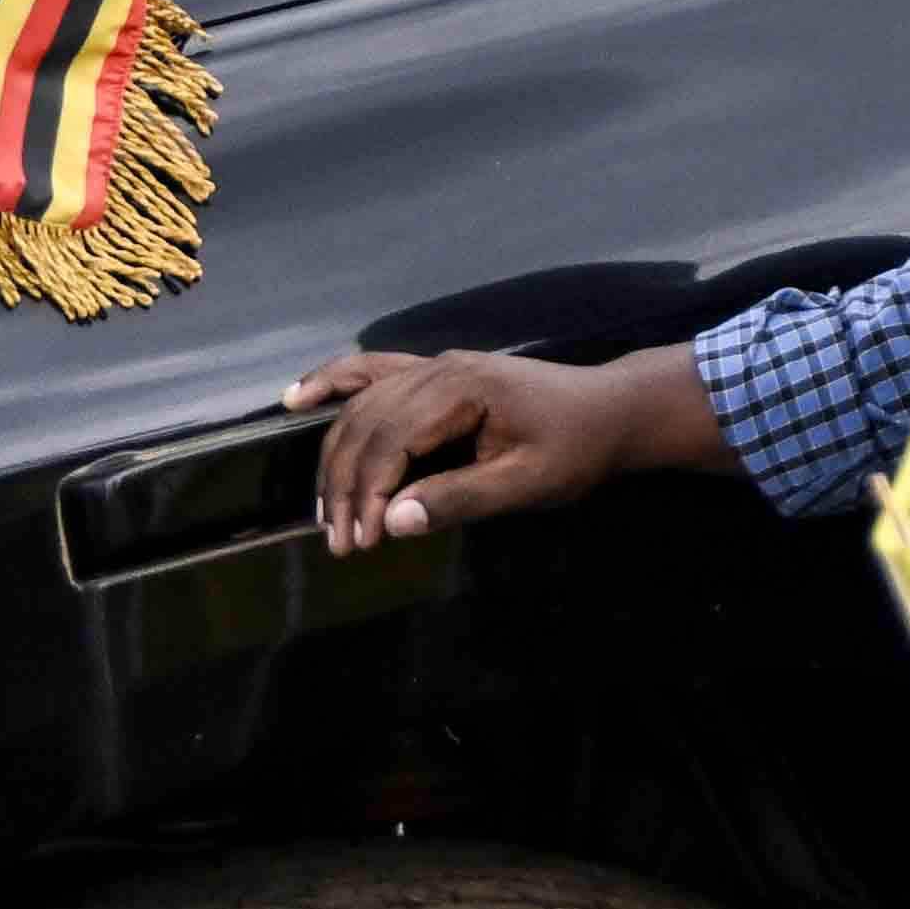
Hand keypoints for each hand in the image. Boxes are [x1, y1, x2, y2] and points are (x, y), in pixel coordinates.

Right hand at [284, 341, 672, 556]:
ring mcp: (436, 365)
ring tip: (327, 512)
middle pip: (367, 426)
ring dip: (337, 458)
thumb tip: (394, 522)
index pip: (391, 442)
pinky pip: (373, 372)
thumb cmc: (578, 448)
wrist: (613, 411)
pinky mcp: (436, 372)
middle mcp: (441, 368)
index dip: (369, 496)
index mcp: (465, 389)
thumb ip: (461, 500)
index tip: (362, 544)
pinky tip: (296, 397)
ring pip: (362, 407)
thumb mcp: (529, 483)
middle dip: (346, 487)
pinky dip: (333, 383)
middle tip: (340, 543)